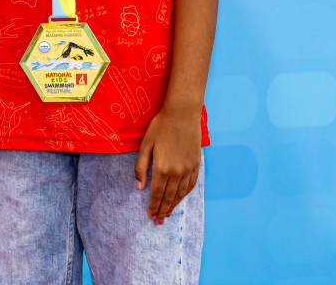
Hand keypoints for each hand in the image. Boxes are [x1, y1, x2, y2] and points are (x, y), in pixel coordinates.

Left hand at [135, 105, 201, 222]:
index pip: (156, 194)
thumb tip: (139, 187)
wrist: (182, 114)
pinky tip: (181, 198)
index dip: (153, 206)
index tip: (150, 216)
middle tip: (158, 221)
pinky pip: (191, 185)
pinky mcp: (196, 164)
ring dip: (174, 205)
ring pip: (181, 193)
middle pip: (169, 197)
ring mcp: (188, 169)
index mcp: (162, 168)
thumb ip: (141, 167)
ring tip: (168, 213)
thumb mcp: (145, 145)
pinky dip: (185, 195)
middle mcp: (176, 172)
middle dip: (162, 210)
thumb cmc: (160, 126)